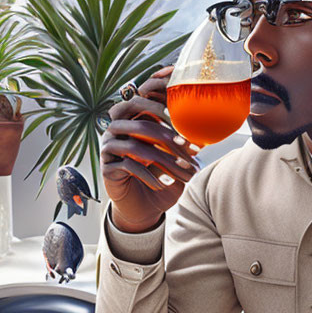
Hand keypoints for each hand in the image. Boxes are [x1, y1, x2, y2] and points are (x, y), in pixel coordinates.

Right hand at [101, 66, 201, 232]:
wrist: (143, 207)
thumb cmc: (162, 178)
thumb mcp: (176, 160)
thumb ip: (184, 143)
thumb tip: (204, 131)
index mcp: (133, 120)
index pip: (145, 104)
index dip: (165, 111)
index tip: (187, 125)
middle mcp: (117, 129)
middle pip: (141, 123)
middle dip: (168, 137)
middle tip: (189, 149)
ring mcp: (109, 147)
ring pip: (136, 146)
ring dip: (164, 161)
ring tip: (184, 174)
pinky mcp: (106, 167)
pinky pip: (128, 165)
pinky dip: (149, 175)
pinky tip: (164, 185)